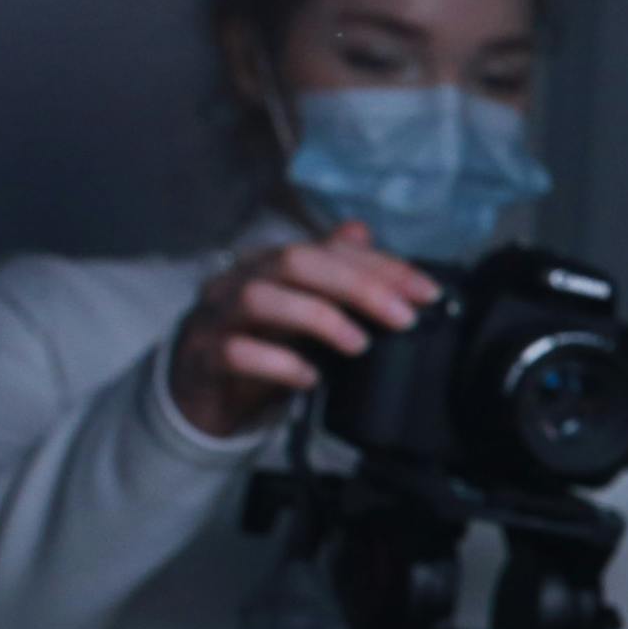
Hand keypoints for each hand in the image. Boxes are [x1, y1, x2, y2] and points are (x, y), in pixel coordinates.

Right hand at [167, 222, 441, 439]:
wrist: (200, 395)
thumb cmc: (260, 346)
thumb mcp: (302, 311)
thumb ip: (331, 273)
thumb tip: (364, 233)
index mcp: (271, 264)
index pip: (330, 249)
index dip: (381, 266)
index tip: (427, 293)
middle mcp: (240, 278)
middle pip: (296, 261)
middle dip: (357, 285)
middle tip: (403, 318)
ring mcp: (216, 316)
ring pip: (260, 297)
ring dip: (318, 317)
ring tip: (358, 345)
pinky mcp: (202, 357)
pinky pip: (235, 351)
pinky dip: (278, 363)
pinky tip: (310, 378)